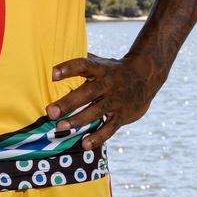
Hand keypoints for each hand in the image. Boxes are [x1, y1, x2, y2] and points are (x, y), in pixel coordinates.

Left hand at [46, 52, 162, 148]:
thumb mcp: (101, 62)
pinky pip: (109, 128)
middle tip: (50, 112)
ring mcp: (115, 101)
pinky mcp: (122, 115)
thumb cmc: (114, 70)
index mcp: (100, 69)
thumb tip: (58, 52)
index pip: (83, 65)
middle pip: (86, 93)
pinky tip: (84, 144)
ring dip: (77, 121)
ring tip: (60, 128)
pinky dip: (98, 137)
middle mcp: (107, 84)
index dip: (68, 69)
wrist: (145, 77)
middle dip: (68, 103)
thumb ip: (83, 61)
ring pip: (95, 112)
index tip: (52, 74)